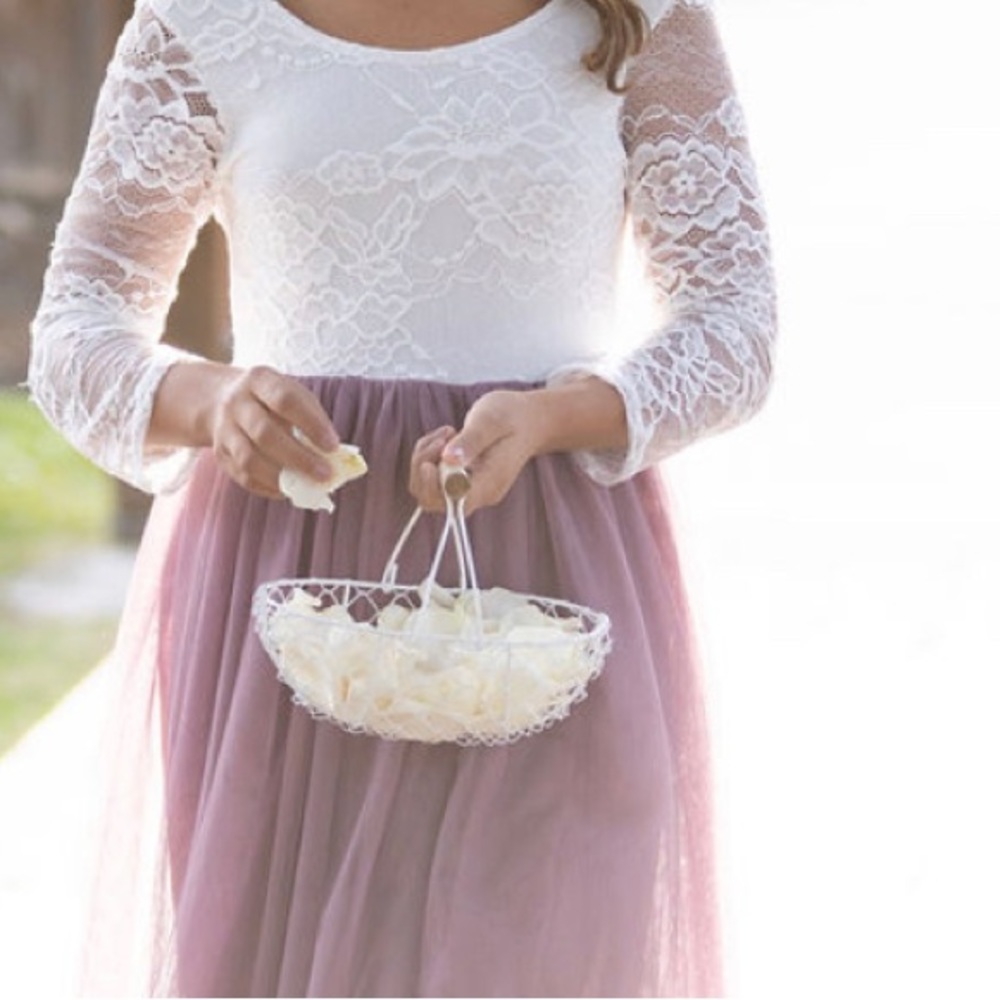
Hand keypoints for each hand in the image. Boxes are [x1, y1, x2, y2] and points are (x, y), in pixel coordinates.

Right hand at [207, 366, 338, 498]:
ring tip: (308, 486)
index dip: (311, 424)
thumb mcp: (292, 394)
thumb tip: (337, 457)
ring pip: (249, 459)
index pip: (285, 400)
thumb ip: (313, 420)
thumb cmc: (272, 400)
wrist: (220, 398)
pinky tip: (289, 490)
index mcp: (259, 380)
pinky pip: (243, 476)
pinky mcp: (220, 453)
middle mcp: (237, 403)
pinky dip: (268, 487)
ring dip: (282, 477)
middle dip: (299, 457)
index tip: (333, 446)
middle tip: (326, 474)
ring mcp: (224, 429)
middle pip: (265, 433)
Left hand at [408, 391, 543, 514]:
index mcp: (489, 483)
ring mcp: (470, 489)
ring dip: (424, 460)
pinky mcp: (462, 481)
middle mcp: (479, 493)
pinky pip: (433, 479)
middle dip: (424, 469)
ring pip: (428, 489)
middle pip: (434, 500)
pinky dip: (429, 457)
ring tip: (445, 434)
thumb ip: (470, 440)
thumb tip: (448, 459)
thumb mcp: (491, 420)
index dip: (434, 487)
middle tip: (441, 440)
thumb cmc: (512, 417)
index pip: (453, 503)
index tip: (431, 461)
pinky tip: (444, 438)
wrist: (528, 420)